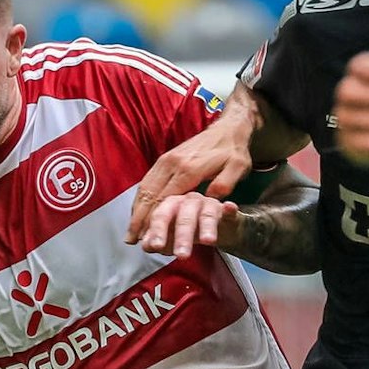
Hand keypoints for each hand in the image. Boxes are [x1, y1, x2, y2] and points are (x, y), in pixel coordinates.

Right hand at [128, 117, 252, 247]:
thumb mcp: (237, 168)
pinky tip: (138, 212)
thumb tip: (211, 199)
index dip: (154, 220)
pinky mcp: (165, 158)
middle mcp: (172, 163)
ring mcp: (166, 159)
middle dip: (138, 218)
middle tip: (131, 239)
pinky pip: (147, 180)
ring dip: (136, 210)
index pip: (164, 199)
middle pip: (149, 194)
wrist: (227, 129)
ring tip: (130, 230)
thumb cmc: (233, 152)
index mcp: (189, 169)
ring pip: (144, 187)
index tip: (147, 237)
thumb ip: (225, 184)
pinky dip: (140, 198)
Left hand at [137, 192, 239, 258]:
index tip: (155, 246)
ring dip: (206, 228)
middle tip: (181, 254)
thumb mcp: (169, 237)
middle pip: (184, 217)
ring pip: (206, 215)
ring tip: (207, 241)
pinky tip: (229, 209)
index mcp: (170, 206)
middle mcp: (188, 202)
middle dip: (182, 236)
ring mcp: (207, 204)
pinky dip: (229, 209)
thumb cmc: (188, 229)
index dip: (157, 231)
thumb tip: (145, 245)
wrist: (215, 227)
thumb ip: (155, 240)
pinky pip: (228, 209)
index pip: (161, 216)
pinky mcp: (225, 210)